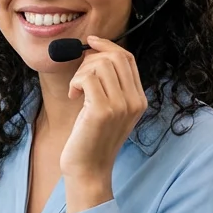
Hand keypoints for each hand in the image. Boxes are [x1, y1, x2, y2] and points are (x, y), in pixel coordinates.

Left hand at [61, 36, 147, 211]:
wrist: (88, 170)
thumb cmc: (91, 139)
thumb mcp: (107, 109)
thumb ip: (109, 85)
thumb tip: (94, 52)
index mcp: (139, 99)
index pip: (128, 59)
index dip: (108, 45)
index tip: (90, 42)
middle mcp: (135, 101)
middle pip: (115, 57)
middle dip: (90, 59)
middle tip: (78, 78)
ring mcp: (121, 106)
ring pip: (100, 65)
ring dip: (80, 72)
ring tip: (76, 90)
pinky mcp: (103, 111)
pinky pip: (87, 78)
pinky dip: (75, 82)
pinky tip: (73, 96)